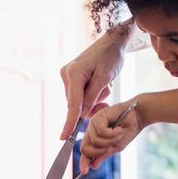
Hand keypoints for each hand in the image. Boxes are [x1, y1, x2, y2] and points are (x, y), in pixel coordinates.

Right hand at [60, 21, 133, 138]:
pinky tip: (102, 81)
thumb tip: (81, 115)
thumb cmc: (111, 56)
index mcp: (73, 73)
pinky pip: (82, 94)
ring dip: (95, 96)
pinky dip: (93, 92)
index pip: (72, 104)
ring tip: (106, 81)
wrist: (113, 41)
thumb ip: (92, 97)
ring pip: (81, 100)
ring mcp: (68, 75)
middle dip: (93, 102)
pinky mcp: (72, 76)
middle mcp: (66, 74)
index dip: (70, 122)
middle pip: (77, 103)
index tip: (64, 138)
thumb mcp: (106, 78)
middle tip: (108, 87)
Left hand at [78, 99, 142, 172]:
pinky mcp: (99, 116)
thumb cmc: (128, 130)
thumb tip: (93, 166)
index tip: (85, 172)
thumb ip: (104, 154)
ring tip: (119, 134)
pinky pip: (101, 132)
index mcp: (95, 137)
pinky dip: (112, 133)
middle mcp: (92, 130)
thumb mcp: (116, 146)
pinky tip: (119, 129)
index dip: (84, 162)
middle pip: (85, 148)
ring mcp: (94, 123)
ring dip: (110, 141)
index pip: (85, 151)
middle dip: (100, 151)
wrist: (138, 116)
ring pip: (95, 141)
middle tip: (111, 147)